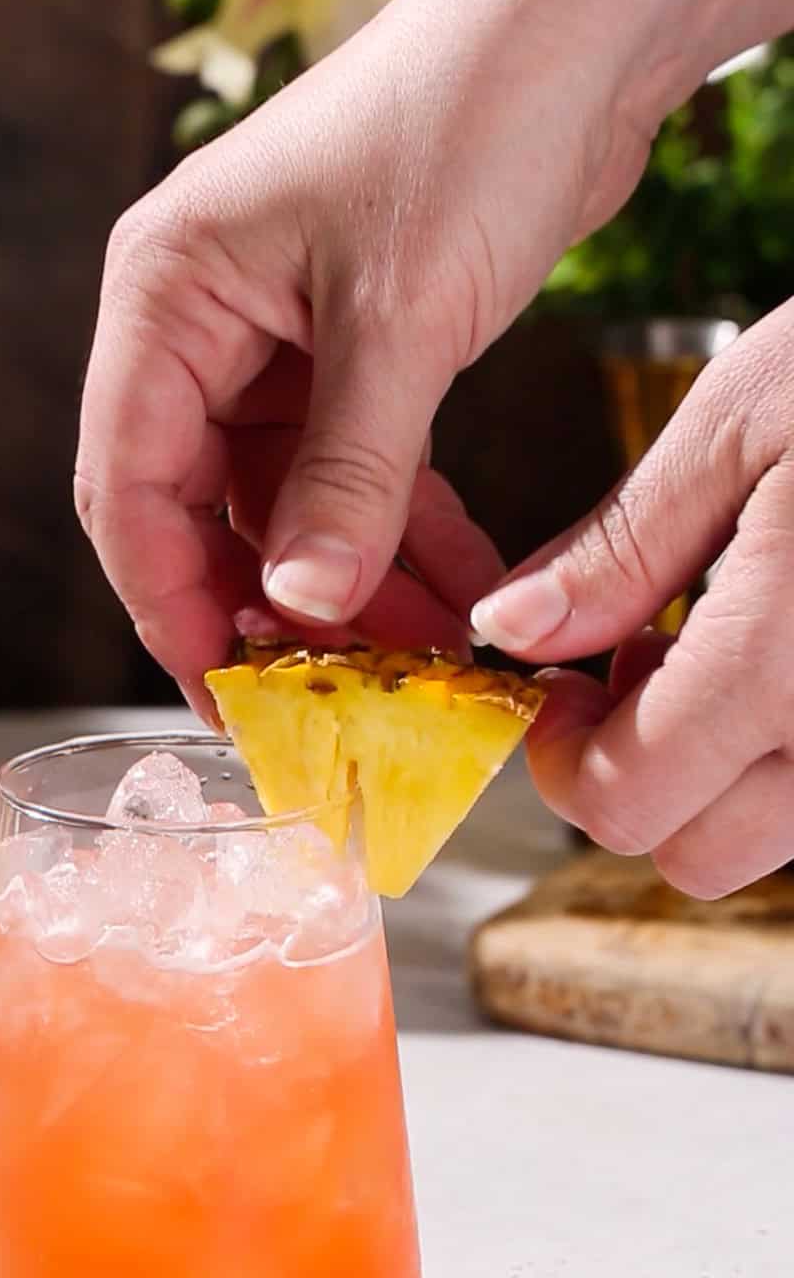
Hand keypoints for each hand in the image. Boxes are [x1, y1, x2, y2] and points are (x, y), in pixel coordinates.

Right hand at [76, 0, 652, 709]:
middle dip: (264, 605)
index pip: (127, 478)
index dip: (169, 598)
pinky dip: (394, 531)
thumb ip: (345, 475)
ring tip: (412, 664)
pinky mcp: (350, 340)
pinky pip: (350, 468)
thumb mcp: (401, 320)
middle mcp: (202, 312)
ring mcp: (275, 329)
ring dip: (343, 581)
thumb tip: (301, 604)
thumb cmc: (471, 119)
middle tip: (323, 701)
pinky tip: (450, 595)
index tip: (226, 694)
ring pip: (283, 498)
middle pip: (198, 502)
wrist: (581, 22)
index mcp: (166, 287)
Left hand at [472, 306, 793, 895]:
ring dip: (726, 770)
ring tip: (735, 636)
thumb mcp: (744, 421)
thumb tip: (510, 628)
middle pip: (699, 855)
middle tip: (643, 654)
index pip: (626, 806)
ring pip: (775, 834)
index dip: (564, 756)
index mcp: (787, 661)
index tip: (561, 680)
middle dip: (641, 775)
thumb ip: (623, 547)